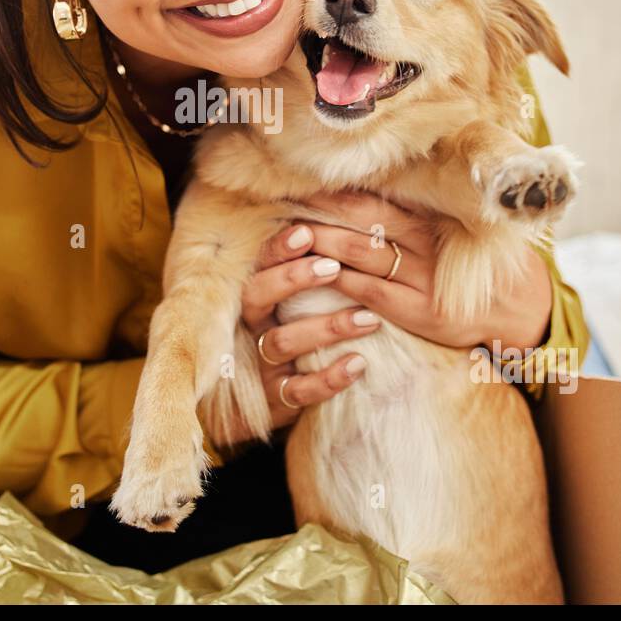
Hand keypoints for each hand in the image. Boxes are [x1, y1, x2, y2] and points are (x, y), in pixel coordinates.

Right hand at [218, 220, 379, 445]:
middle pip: (257, 296)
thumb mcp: (290, 303)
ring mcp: (262, 365)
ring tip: (369, 318)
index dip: (278, 248)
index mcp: (254, 297)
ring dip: (327, 327)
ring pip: (285, 342)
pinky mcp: (276, 401)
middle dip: (293, 279)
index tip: (307, 231)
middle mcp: (251, 328)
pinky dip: (329, 377)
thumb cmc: (291, 335)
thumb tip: (342, 215)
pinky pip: (300, 391)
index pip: (258, 265)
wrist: (258, 405)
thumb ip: (307, 268)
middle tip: (332, 266)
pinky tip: (359, 364)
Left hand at [290, 189, 553, 352]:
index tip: (304, 184)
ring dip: (323, 242)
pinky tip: (314, 273)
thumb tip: (363, 189)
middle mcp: (425, 242)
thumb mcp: (448, 230)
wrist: (514, 308)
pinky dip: (340, 280)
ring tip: (289, 234)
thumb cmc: (469, 264)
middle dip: (322, 211)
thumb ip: (412, 212)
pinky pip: (371, 291)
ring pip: (362, 252)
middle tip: (284, 203)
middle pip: (364, 220)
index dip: (338, 193)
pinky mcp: (420, 311)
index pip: (375, 199)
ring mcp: (423, 278)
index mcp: (428, 219)